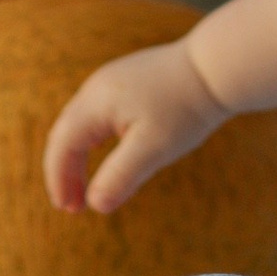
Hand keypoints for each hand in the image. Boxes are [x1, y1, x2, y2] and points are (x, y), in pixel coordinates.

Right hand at [43, 40, 225, 213]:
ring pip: (81, 123)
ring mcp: (112, 80)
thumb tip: (95, 205)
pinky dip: (94, 141)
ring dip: (78, 157)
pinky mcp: (129, 80)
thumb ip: (121, 176)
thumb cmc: (186, 107)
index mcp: (95, 102)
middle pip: (66, 133)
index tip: (67, 209)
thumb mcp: (154, 148)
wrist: (217, 66)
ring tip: (86, 189)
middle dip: (65, 171)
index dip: (59, 179)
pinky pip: (98, 114)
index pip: (62, 144)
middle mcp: (97, 87)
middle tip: (72, 206)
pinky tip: (109, 156)